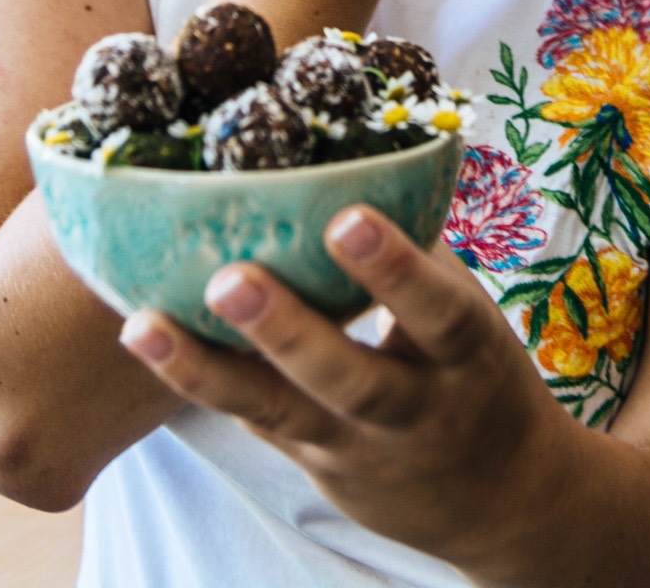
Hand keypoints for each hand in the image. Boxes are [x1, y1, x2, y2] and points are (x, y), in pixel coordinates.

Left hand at [117, 207, 576, 569]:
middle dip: (289, 331)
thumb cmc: (477, 370)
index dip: (396, 269)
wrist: (505, 498)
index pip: (438, 313)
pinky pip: (253, 420)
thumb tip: (360, 150)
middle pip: (351, 379)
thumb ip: (420, 250)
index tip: (348, 218)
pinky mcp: (312, 464)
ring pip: (281, 412)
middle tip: (229, 278)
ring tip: (144, 327)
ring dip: (208, 369)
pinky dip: (200, 379)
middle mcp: (415, 409)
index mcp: (466, 356)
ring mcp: (357, 447)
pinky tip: (147, 339)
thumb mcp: (470, 315)